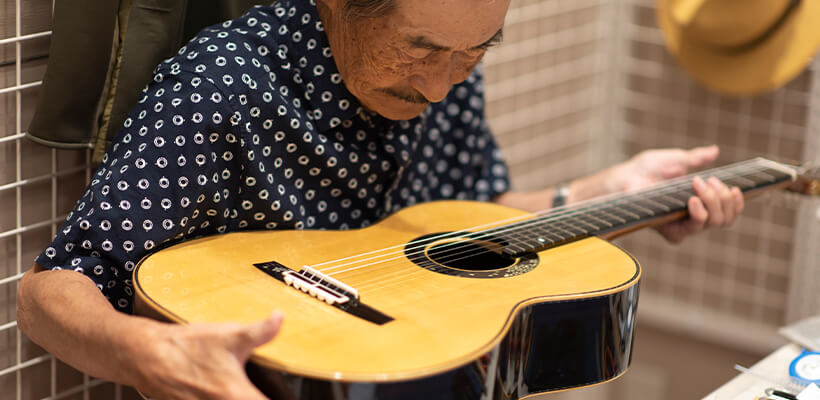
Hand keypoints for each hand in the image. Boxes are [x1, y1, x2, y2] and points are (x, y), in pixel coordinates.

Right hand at [134, 312, 282, 399]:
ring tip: (241, 387)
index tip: (281, 395)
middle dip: (258, 396)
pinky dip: (222, 397)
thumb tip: (279, 319)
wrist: (146, 356)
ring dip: (240, 397)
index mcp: (237, 396)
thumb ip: (261, 331)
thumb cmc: (185, 348)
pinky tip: (221, 389)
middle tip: (264, 390)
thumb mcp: (229, 335)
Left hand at [609, 146, 743, 242]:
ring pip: (714, 222)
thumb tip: (714, 151)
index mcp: (699, 202)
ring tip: (698, 184)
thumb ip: (696, 158)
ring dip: (713, 200)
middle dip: (724, 198)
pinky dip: (699, 213)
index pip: (728, 212)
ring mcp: (684, 226)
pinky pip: (695, 228)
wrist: (626, 177)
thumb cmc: (646, 169)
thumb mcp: (676, 159)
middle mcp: (694, 217)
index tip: (735, 188)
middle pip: (725, 219)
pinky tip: (692, 200)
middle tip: (711, 181)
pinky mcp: (672, 232)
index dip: (737, 203)